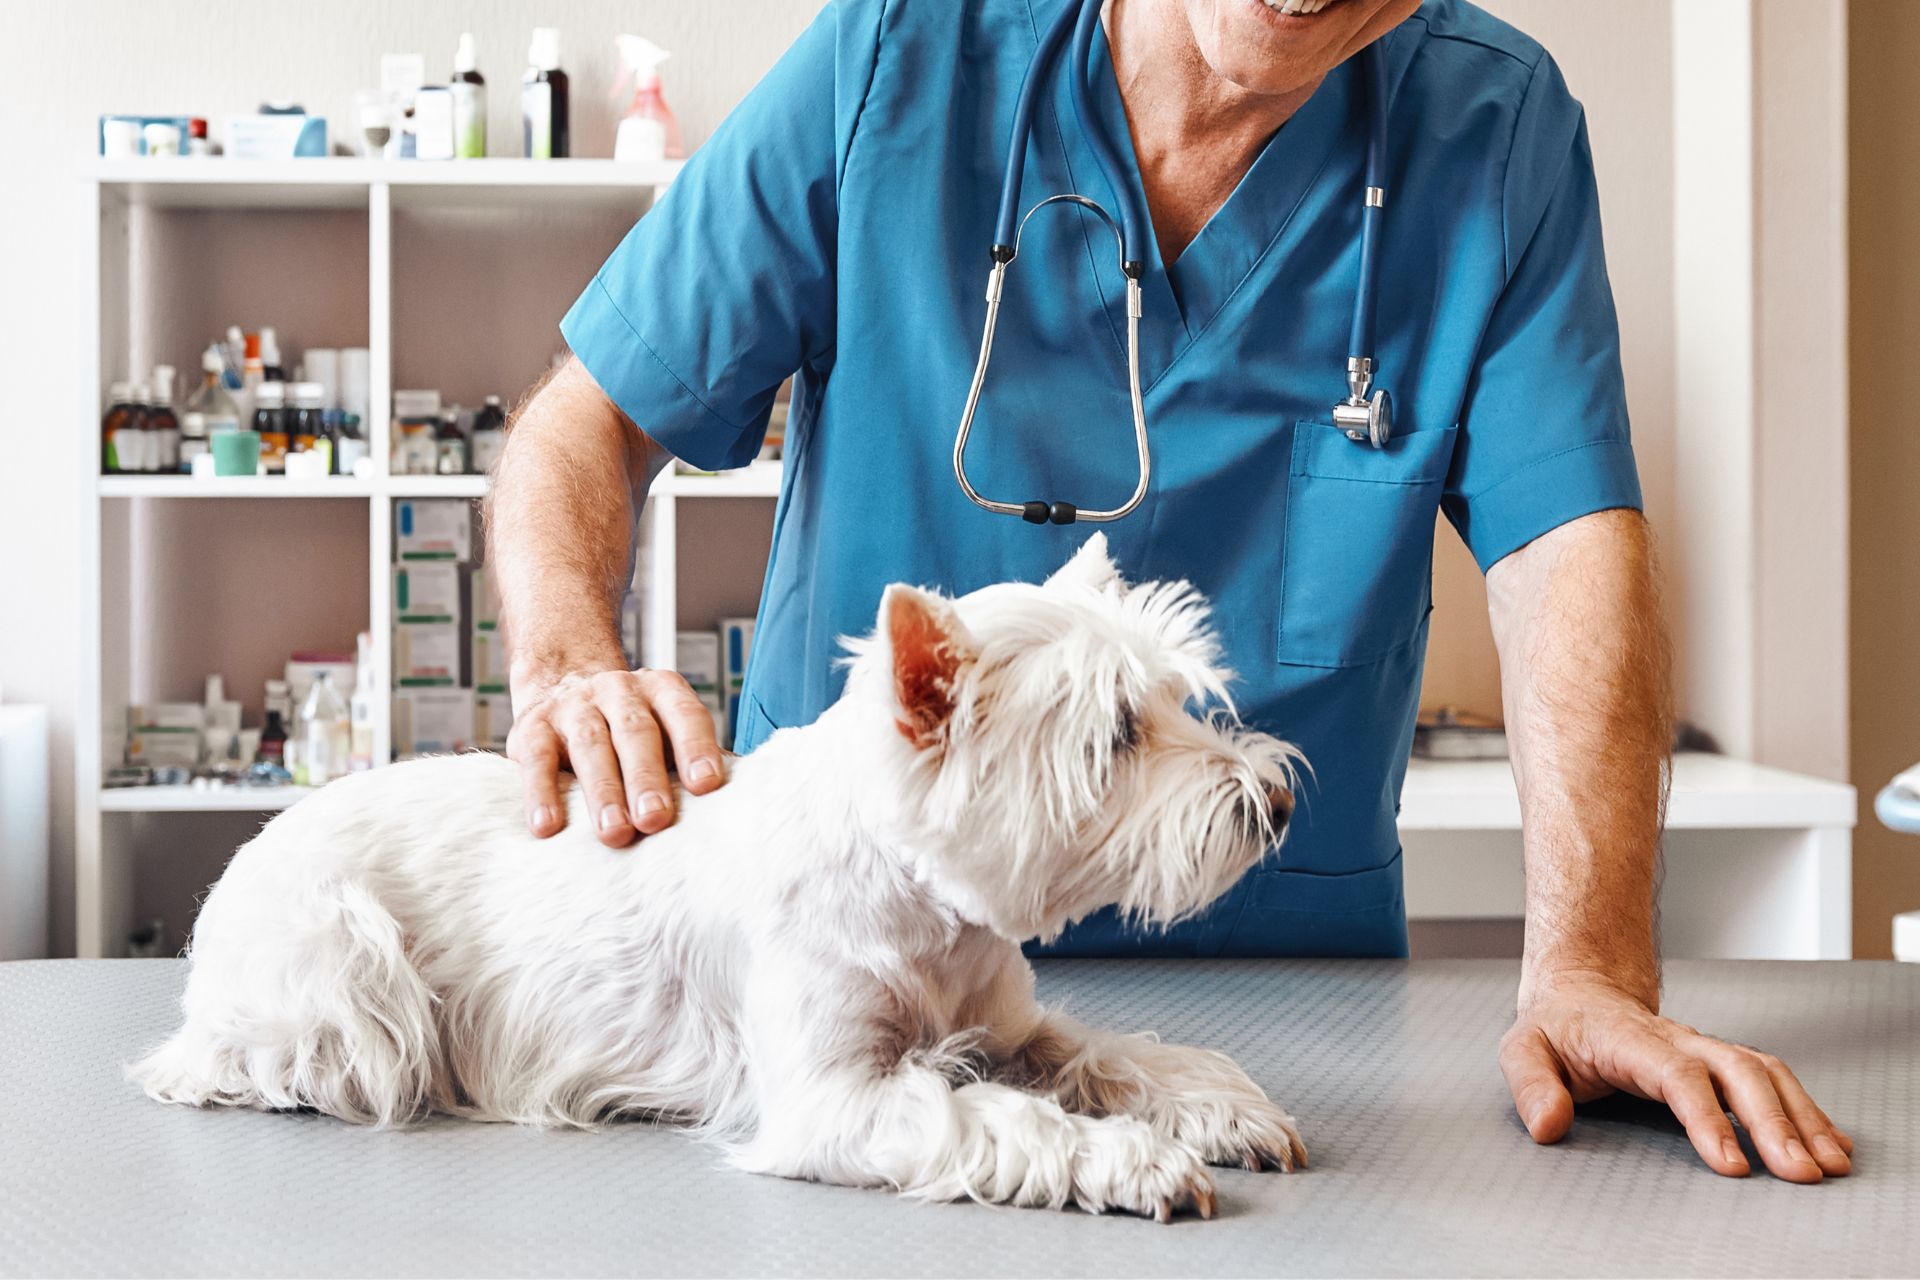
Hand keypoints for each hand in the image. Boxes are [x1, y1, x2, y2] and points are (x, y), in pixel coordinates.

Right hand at [507, 668, 725, 846]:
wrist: (563, 684)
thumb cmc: (632, 727)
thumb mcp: (664, 730)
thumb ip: (693, 759)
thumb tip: (742, 804)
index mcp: (661, 690)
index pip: (684, 714)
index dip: (696, 746)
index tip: (707, 785)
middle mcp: (619, 690)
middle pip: (636, 732)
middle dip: (647, 777)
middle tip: (656, 820)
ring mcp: (574, 705)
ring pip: (590, 745)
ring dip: (603, 792)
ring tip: (615, 834)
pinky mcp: (532, 726)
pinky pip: (535, 759)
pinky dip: (541, 792)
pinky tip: (547, 827)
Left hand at [1499, 974, 1852, 1181]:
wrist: (1580, 991)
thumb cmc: (1554, 1027)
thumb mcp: (1521, 1048)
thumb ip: (1531, 1085)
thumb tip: (1548, 1125)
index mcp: (1630, 1039)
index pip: (1677, 1075)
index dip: (1707, 1118)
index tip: (1731, 1164)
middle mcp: (1678, 1040)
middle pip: (1738, 1072)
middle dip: (1774, 1123)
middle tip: (1799, 1173)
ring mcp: (1704, 1048)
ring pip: (1765, 1073)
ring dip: (1802, 1117)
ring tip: (1830, 1164)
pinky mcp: (1720, 1060)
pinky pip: (1773, 1079)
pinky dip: (1806, 1110)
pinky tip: (1831, 1143)